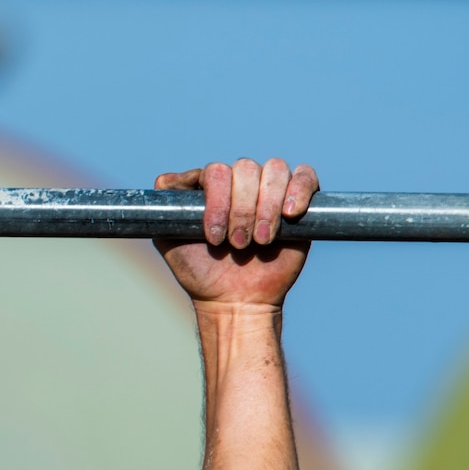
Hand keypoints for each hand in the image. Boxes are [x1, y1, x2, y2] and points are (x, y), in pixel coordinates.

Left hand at [152, 159, 317, 308]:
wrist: (237, 300)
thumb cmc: (202, 273)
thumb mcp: (169, 242)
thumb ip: (163, 211)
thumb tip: (164, 181)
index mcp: (209, 187)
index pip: (214, 172)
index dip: (217, 202)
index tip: (213, 237)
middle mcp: (238, 183)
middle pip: (245, 169)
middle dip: (242, 210)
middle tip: (237, 244)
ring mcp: (268, 190)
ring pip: (274, 170)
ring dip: (267, 206)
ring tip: (261, 240)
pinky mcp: (298, 202)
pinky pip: (305, 177)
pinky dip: (300, 190)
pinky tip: (290, 214)